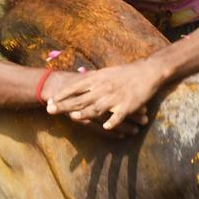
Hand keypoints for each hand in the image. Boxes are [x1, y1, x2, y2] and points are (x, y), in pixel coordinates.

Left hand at [45, 61, 159, 132]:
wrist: (148, 71)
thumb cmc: (125, 72)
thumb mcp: (105, 72)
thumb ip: (91, 78)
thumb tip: (78, 80)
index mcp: (98, 79)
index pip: (76, 86)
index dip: (62, 94)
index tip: (50, 100)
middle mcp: (104, 88)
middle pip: (82, 98)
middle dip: (65, 105)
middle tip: (50, 110)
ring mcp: (115, 97)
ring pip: (98, 107)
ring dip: (85, 113)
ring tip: (73, 117)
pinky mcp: (127, 105)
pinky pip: (118, 116)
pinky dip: (112, 121)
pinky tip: (106, 127)